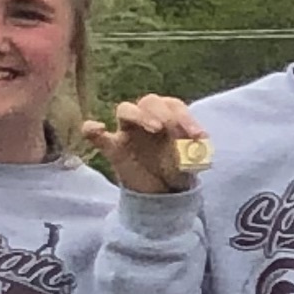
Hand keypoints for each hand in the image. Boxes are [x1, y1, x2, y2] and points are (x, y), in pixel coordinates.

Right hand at [83, 95, 210, 195]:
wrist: (161, 192)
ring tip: (155, 127)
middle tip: (169, 127)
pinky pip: (95, 134)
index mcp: (168, 118)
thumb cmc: (176, 170)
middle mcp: (147, 119)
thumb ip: (193, 152)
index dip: (186, 117)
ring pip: (126, 110)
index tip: (198, 136)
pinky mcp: (112, 147)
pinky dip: (92, 129)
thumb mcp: (190, 163)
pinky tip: (98, 129)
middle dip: (162, 112)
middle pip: (149, 101)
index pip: (174, 106)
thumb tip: (201, 142)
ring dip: (139, 114)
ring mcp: (127, 132)